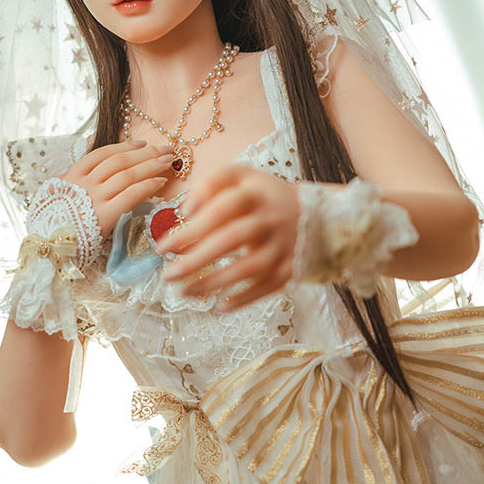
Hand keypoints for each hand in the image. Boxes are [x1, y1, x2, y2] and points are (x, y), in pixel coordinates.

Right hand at [56, 139, 175, 237]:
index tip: (142, 143)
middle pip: (120, 161)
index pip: (102, 154)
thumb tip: (73, 169)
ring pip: (128, 175)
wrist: (49, 248)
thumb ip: (69, 181)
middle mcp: (85, 184)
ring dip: (152, 165)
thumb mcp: (56, 196)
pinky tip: (161, 182)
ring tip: (169, 161)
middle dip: (146, 153)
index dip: (124, 146)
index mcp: (73, 177)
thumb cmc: (55, 224)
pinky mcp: (105, 216)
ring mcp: (95, 199)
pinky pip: (130, 195)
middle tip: (166, 149)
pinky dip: (148, 185)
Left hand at [153, 164, 299, 311]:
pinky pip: (267, 287)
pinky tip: (219, 307)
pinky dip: (243, 299)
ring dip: (214, 282)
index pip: (220, 208)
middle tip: (167, 274)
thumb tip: (184, 211)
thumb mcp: (243, 177)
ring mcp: (283, 245)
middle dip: (196, 259)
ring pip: (248, 268)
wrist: (319, 215)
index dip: (192, 226)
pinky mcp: (292, 267)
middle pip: (231, 239)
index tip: (164, 244)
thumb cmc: (265, 197)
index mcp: (255, 193)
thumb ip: (212, 184)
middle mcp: (270, 218)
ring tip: (184, 291)